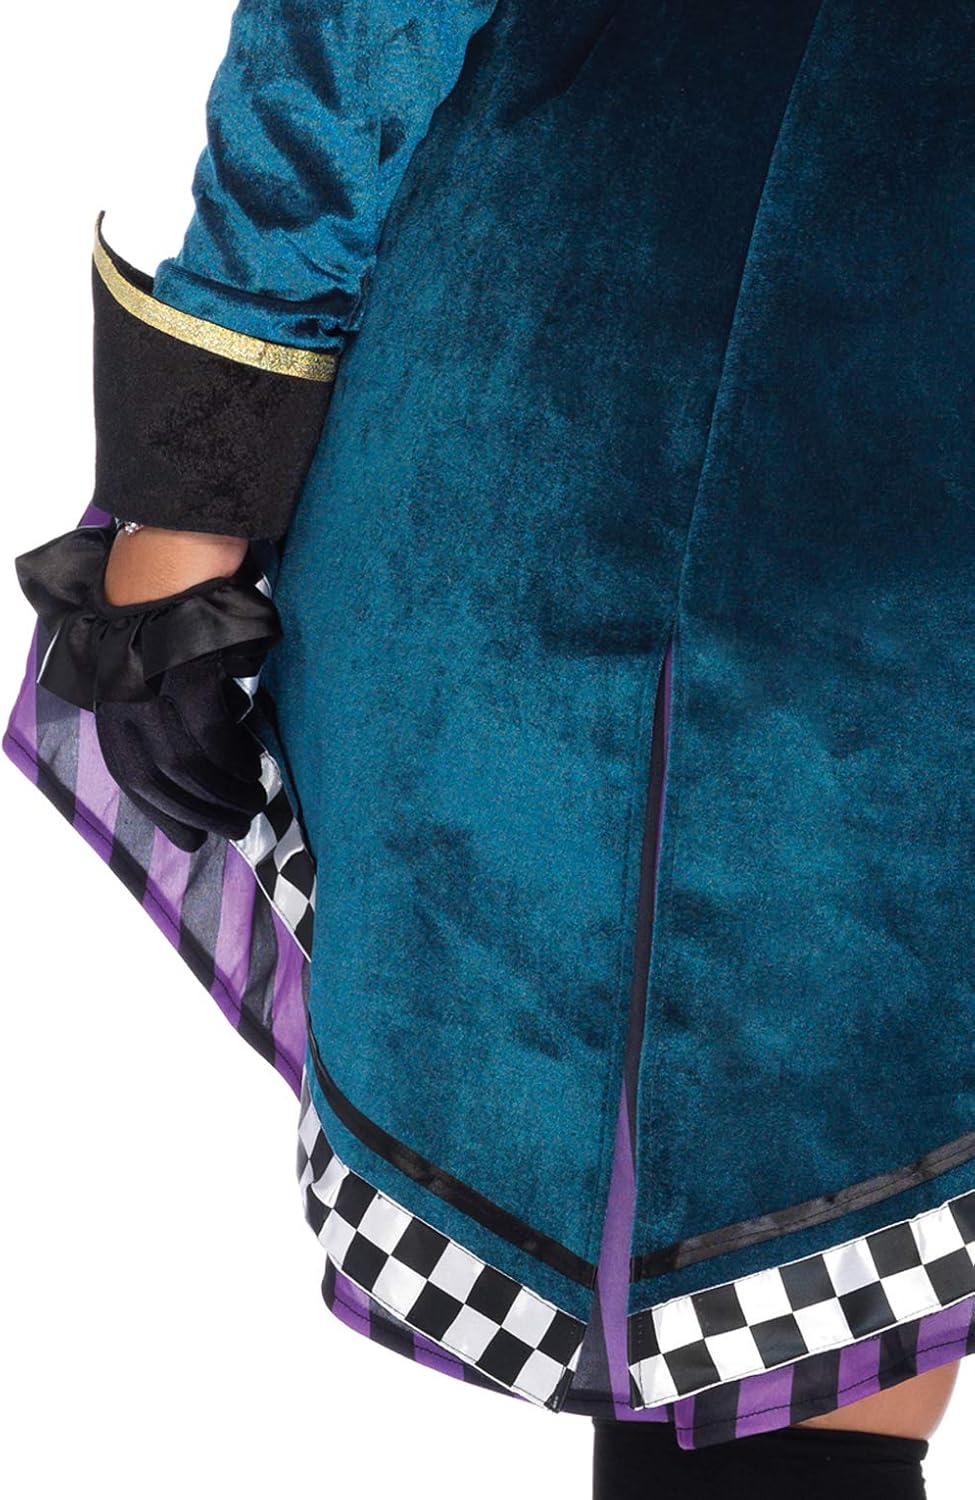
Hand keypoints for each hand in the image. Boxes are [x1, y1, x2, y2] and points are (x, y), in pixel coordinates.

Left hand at [15, 520, 279, 851]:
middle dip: (198, 812)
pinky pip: (209, 731)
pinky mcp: (181, 666)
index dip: (163, 811)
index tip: (193, 838)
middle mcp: (122, 691)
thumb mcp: (166, 646)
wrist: (179, 528)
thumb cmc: (179, 582)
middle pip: (155, 776)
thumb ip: (176, 689)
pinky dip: (234, 756)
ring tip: (253, 801)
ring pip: (184, 762)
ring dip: (224, 792)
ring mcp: (149, 680)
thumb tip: (214, 732)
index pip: (131, 770)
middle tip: (237, 825)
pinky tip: (255, 765)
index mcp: (114, 688)